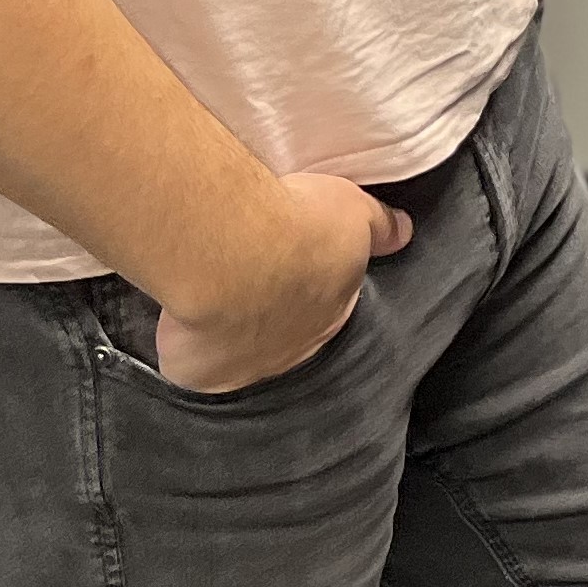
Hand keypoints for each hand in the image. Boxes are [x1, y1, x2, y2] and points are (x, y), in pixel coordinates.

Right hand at [152, 171, 411, 393]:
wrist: (235, 254)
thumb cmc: (298, 226)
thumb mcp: (353, 211)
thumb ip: (379, 225)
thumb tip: (405, 233)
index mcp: (333, 309)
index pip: (333, 305)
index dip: (317, 288)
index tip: (300, 270)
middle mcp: (295, 349)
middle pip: (287, 335)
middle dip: (277, 315)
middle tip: (254, 284)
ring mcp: (246, 369)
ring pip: (242, 357)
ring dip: (233, 339)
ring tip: (215, 308)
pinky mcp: (198, 375)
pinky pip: (194, 369)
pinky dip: (189, 354)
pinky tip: (182, 333)